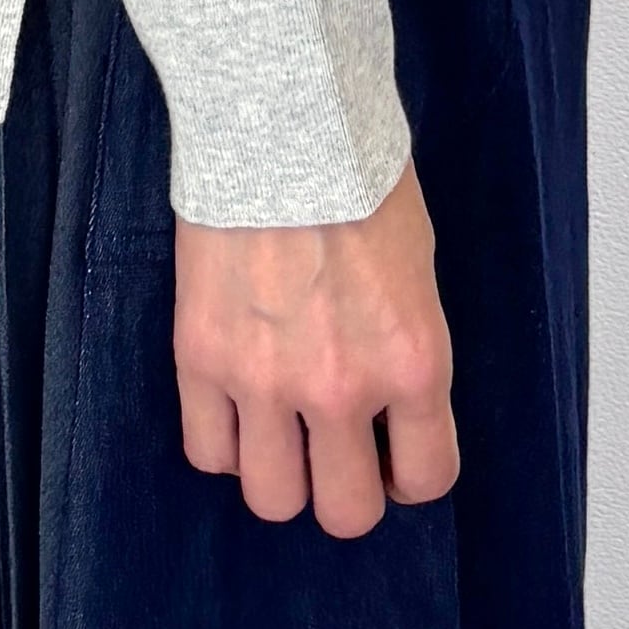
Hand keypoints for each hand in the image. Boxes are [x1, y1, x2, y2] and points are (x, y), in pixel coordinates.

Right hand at [169, 152, 459, 534]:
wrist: (283, 116)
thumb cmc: (359, 176)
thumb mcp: (416, 267)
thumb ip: (403, 347)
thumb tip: (386, 406)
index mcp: (413, 361)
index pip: (426, 477)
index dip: (411, 476)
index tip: (395, 458)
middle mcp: (342, 388)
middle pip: (346, 512)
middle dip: (348, 489)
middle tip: (338, 450)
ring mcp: (266, 380)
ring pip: (273, 499)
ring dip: (282, 474)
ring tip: (282, 431)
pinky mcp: (202, 358)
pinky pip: (209, 451)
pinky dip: (226, 441)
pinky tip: (237, 405)